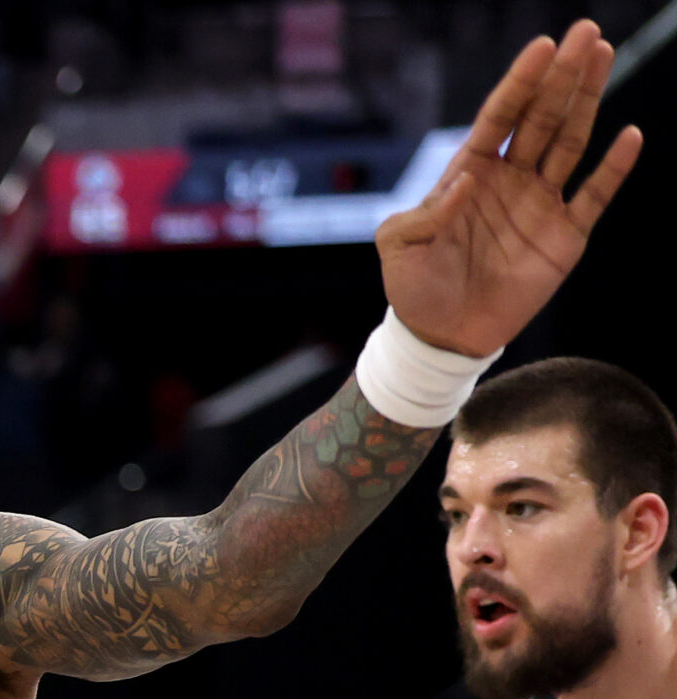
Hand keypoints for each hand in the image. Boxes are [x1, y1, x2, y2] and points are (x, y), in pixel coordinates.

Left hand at [377, 21, 641, 356]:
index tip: (543, 46)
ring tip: (604, 56)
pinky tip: (629, 136)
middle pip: (541, 116)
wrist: (441, 336)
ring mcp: (540, 203)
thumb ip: (420, 215)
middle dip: (563, 75)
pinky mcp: (564, 236)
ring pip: (570, 141)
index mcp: (469, 173)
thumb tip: (462, 183)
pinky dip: (613, 168)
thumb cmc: (414, 288)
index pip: (500, 117)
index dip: (521, 83)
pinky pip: (594, 196)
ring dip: (588, 100)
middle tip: (588, 33)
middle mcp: (510, 179)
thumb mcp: (398, 247)